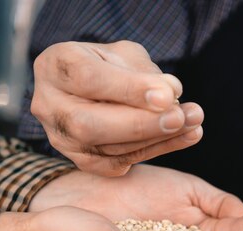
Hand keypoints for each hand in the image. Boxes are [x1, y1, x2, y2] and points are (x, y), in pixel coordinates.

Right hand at [31, 40, 203, 175]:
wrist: (93, 89)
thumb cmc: (110, 65)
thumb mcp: (125, 54)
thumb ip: (144, 71)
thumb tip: (170, 93)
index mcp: (55, 66)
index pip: (88, 79)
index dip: (129, 89)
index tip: (168, 94)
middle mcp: (49, 105)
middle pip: (89, 123)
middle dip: (140, 123)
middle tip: (179, 116)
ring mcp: (62, 138)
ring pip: (106, 148)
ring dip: (157, 138)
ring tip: (193, 123)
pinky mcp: (82, 161)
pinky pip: (118, 164)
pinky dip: (157, 151)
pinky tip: (186, 136)